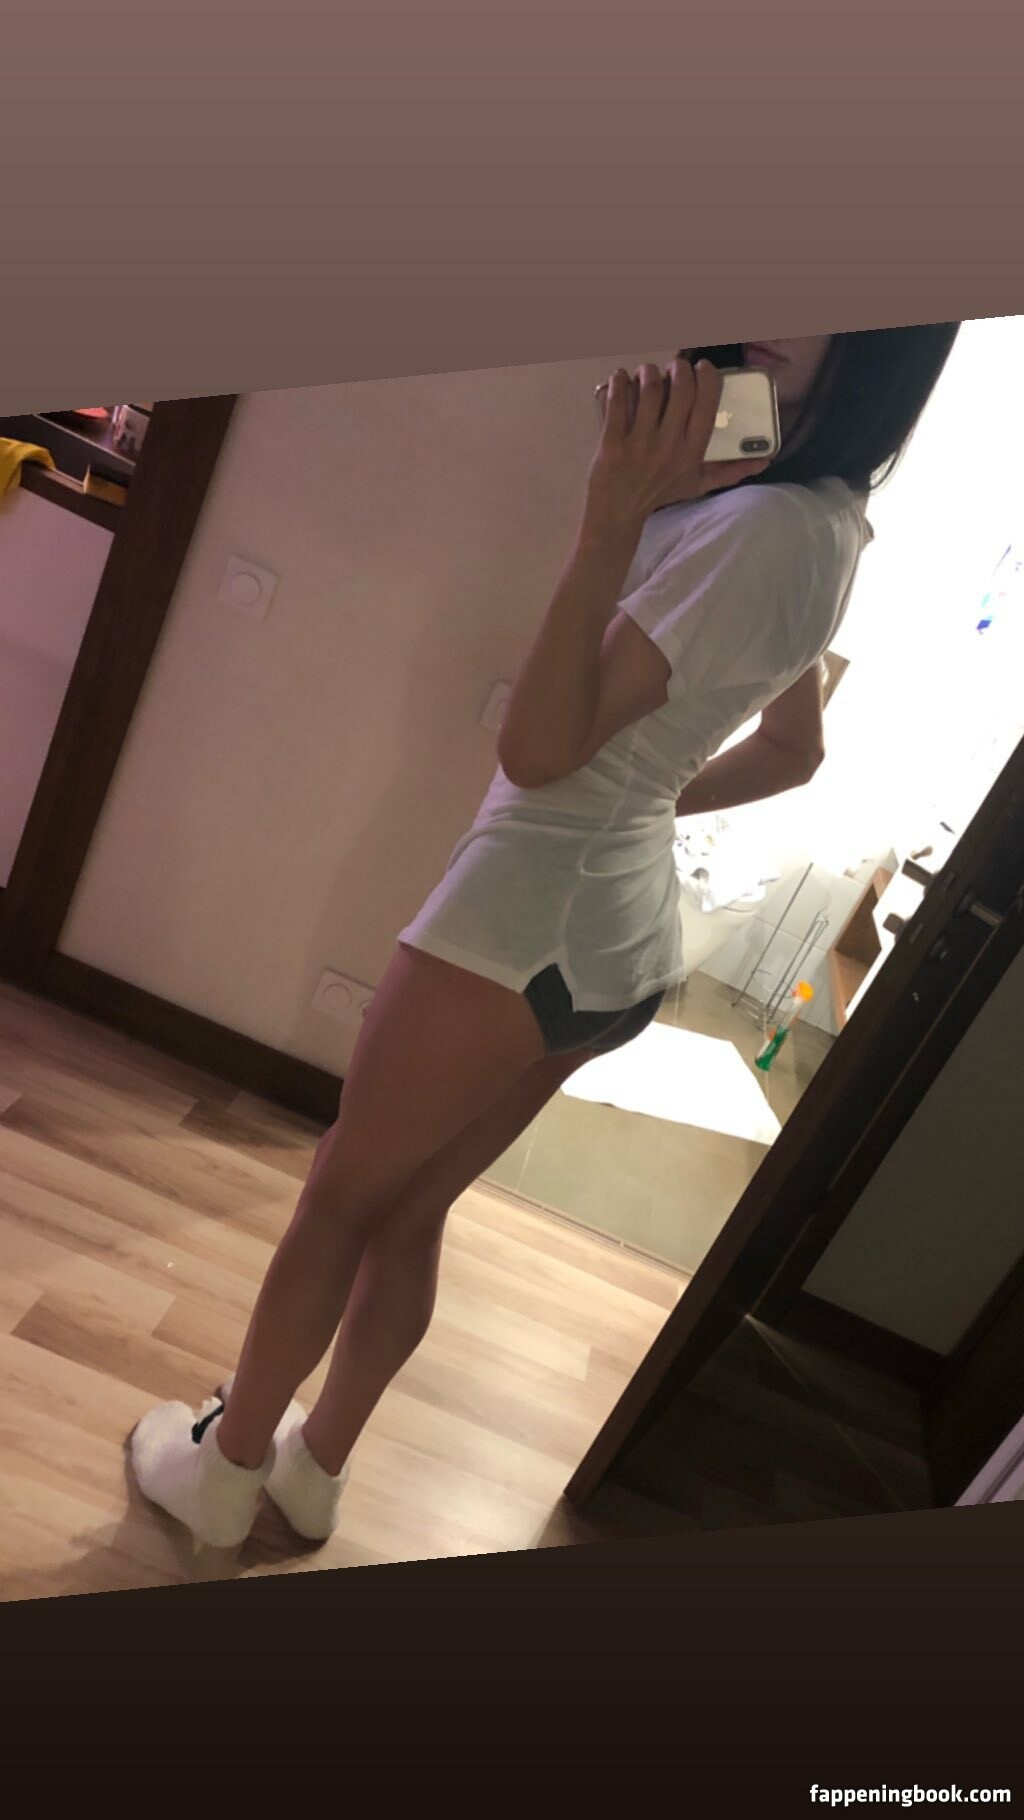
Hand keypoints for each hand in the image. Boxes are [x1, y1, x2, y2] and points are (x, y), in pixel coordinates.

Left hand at [584, 360, 770, 539]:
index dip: (706, 376)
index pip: (707, 403)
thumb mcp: (698, 484)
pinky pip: (617, 400)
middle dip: (678, 368)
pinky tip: (622, 378)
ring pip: (649, 388)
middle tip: (674, 368)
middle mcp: (669, 445)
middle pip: (680, 388)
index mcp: (693, 452)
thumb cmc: (660, 493)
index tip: (702, 367)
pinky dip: (619, 381)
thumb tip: (765, 460)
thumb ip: (730, 471)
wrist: (618, 511)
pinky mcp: (612, 440)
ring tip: (648, 373)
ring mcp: (639, 442)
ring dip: (649, 372)